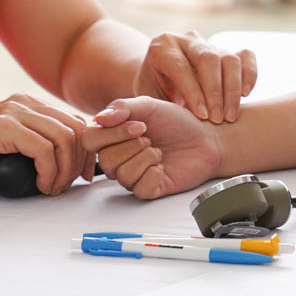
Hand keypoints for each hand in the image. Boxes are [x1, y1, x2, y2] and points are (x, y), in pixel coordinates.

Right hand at [0, 93, 98, 195]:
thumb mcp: (14, 145)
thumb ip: (38, 142)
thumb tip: (73, 159)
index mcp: (29, 102)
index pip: (74, 120)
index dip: (86, 149)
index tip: (84, 173)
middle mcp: (23, 101)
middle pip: (74, 128)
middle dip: (79, 160)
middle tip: (70, 184)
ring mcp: (13, 111)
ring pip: (63, 138)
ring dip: (65, 169)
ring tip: (53, 187)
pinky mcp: (3, 127)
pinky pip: (43, 150)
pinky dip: (49, 172)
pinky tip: (42, 185)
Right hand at [81, 96, 224, 199]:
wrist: (206, 138)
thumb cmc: (176, 122)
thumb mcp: (148, 106)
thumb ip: (122, 107)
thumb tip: (99, 118)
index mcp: (113, 137)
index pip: (89, 141)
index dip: (112, 134)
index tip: (139, 125)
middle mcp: (119, 158)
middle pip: (106, 160)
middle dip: (132, 146)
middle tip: (151, 138)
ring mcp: (133, 176)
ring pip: (122, 175)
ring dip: (145, 158)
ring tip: (158, 151)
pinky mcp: (149, 190)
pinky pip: (140, 188)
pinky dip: (154, 174)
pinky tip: (163, 166)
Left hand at [133, 30, 257, 122]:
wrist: (161, 79)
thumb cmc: (153, 93)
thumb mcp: (147, 97)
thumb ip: (152, 104)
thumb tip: (157, 116)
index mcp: (162, 47)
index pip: (181, 67)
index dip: (194, 92)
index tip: (202, 116)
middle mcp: (186, 40)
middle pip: (208, 59)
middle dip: (215, 91)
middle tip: (218, 119)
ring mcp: (209, 43)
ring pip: (228, 58)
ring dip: (233, 88)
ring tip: (230, 115)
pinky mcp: (226, 50)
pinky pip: (245, 55)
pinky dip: (249, 73)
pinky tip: (246, 94)